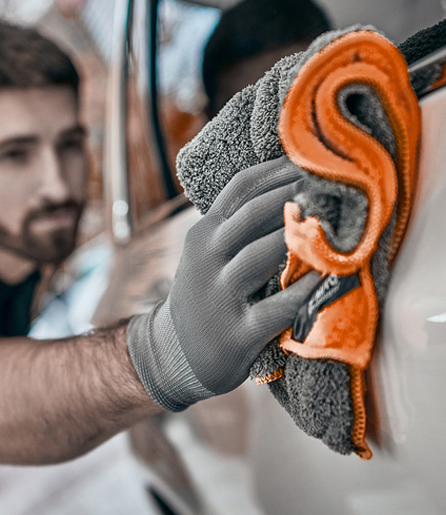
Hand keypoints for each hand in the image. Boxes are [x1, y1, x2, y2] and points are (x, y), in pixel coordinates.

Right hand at [127, 155, 319, 409]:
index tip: (316, 160)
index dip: (280, 170)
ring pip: (262, 254)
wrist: (176, 354)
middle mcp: (207, 258)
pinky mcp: (237, 333)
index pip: (241, 188)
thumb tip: (292, 190)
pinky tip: (331, 278)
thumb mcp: (207, 254)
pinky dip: (306, 291)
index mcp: (203, 234)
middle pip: (253, 214)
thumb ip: (235, 226)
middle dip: (296, 196)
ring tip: (338, 224)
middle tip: (337, 185)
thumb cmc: (205, 296)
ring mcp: (219, 295)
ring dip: (301, 237)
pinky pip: (278, 308)